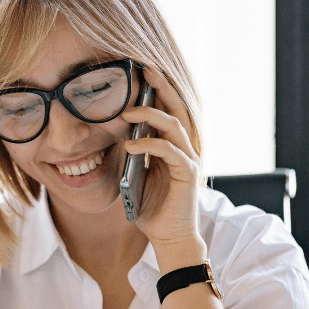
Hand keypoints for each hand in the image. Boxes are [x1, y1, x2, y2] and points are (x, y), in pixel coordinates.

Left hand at [120, 67, 202, 250]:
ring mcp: (188, 159)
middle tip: (145, 70)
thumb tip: (120, 134)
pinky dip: (149, 144)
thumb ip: (134, 155)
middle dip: (161, 87)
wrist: (168, 237)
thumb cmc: (153, 208)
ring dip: (149, 115)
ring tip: (126, 113)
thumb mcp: (137, 176)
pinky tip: (130, 144)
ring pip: (173, 125)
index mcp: (173, 147)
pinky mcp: (187, 173)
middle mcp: (184, 148)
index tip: (141, 73)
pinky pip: (169, 151)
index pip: (167, 111)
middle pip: (177, 109)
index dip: (157, 92)